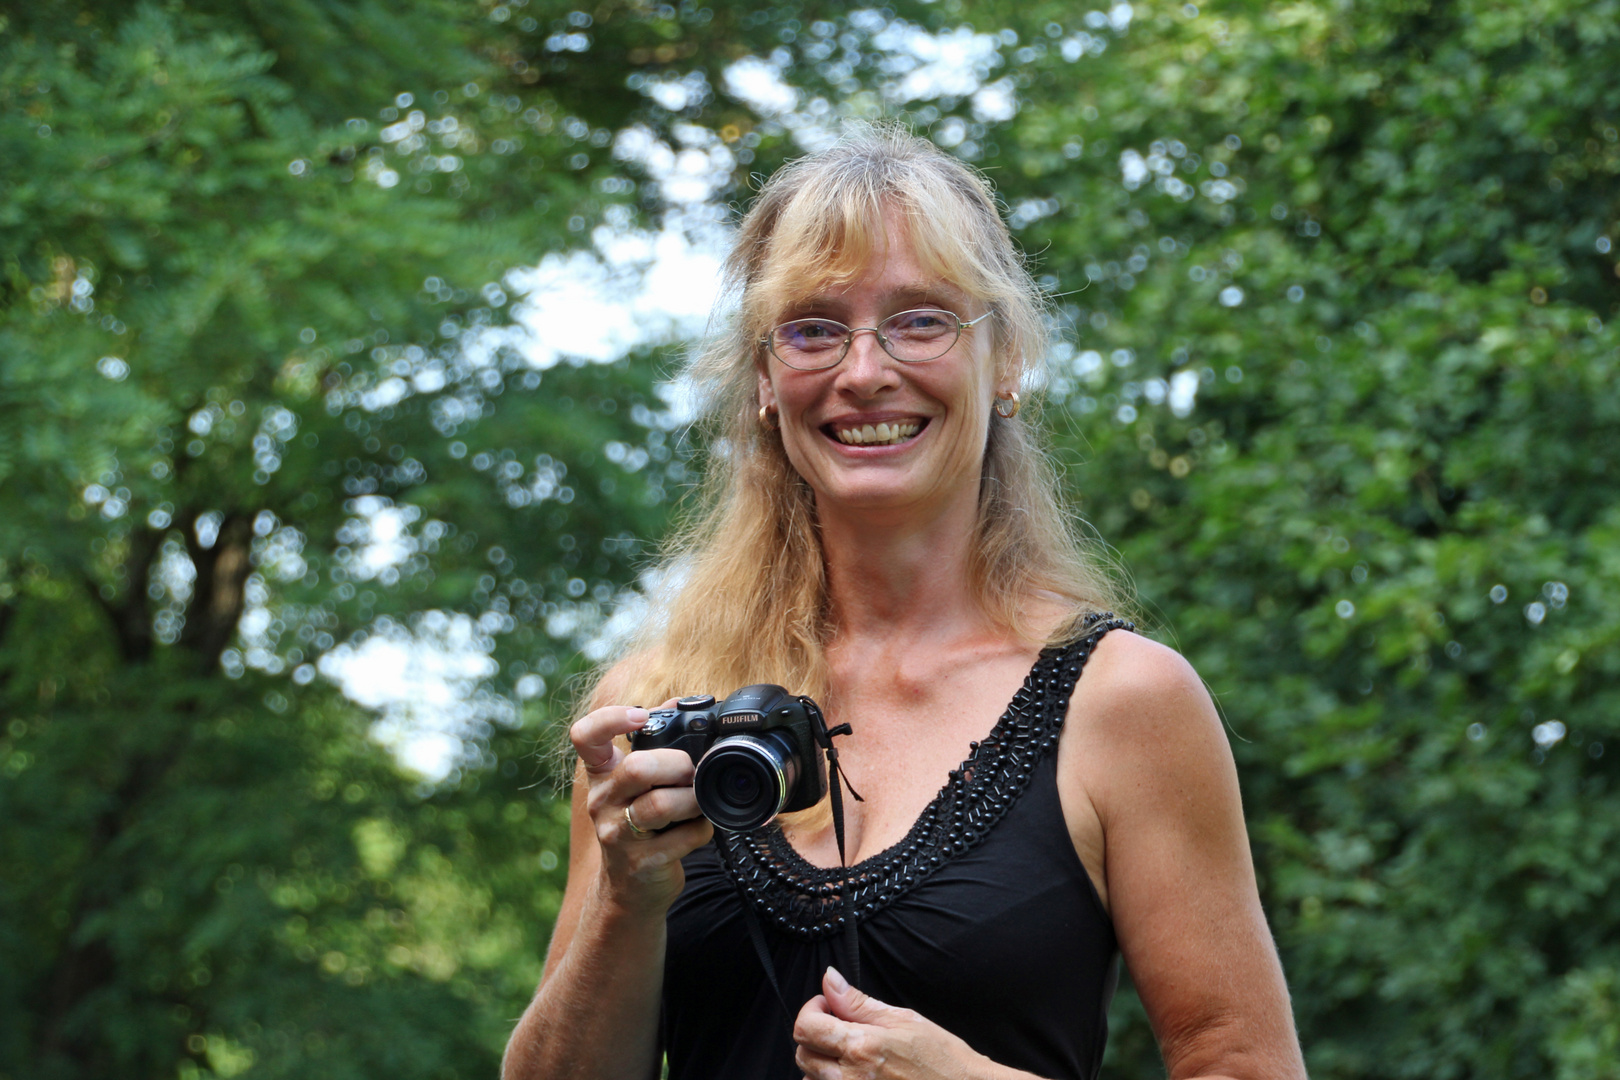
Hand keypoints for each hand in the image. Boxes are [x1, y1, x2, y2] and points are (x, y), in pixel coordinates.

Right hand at [570, 702, 713, 912]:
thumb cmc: (640, 824)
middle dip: (677, 765)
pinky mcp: (640, 863)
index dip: (610, 718)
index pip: (585, 736)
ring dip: (693, 800)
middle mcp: (601, 801)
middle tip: (691, 773)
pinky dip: (702, 830)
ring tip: (699, 802)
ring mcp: (617, 834)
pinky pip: (683, 837)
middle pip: (637, 768)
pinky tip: (699, 829)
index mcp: (601, 774)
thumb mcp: (637, 784)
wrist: (630, 890)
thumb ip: (655, 744)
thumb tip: (677, 702)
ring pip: (660, 804)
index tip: (642, 716)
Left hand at [794, 968, 1018, 1079]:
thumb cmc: (942, 1059)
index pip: (805, 1027)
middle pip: (802, 1054)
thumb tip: (830, 980)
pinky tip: (854, 1074)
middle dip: (815, 1035)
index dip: (812, 1010)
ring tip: (851, 1056)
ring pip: (810, 1078)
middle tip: (840, 1027)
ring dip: (821, 1063)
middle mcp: (850, 1078)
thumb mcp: (903, 1020)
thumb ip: (858, 1003)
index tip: (827, 1006)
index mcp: (862, 1047)